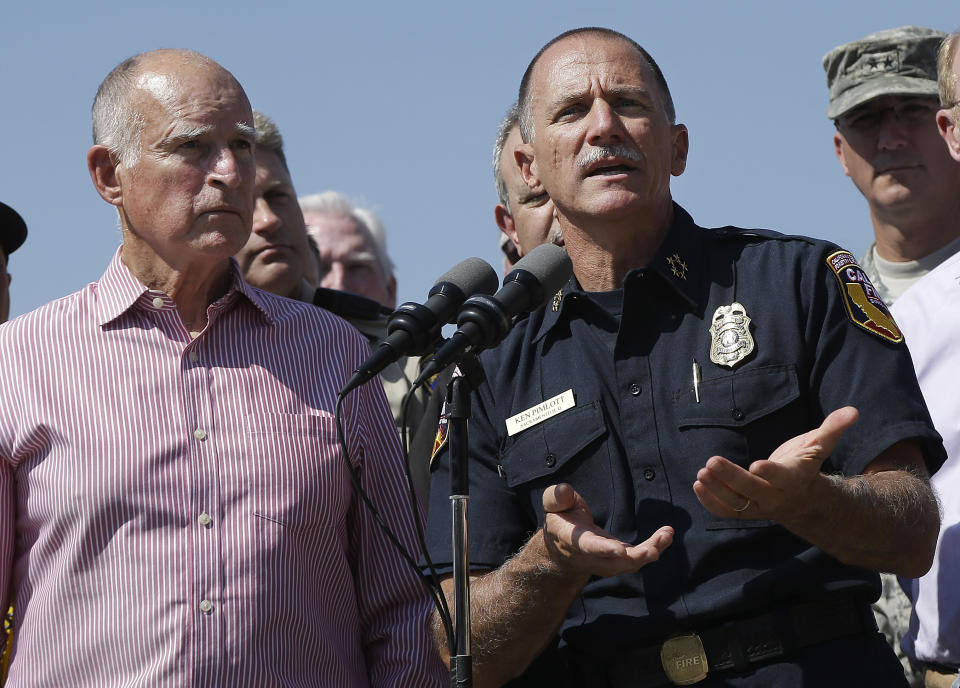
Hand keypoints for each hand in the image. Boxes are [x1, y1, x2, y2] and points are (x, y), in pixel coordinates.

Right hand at [540, 483, 672, 578]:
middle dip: (637, 556)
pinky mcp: (620, 560)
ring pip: (631, 563)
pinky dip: (655, 547)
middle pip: (617, 562)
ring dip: (651, 550)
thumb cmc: (559, 521)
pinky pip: (639, 557)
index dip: (604, 550)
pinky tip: (667, 535)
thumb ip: (555, 497)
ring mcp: (608, 562)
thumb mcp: (551, 505)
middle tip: (656, 546)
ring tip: (667, 535)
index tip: (619, 550)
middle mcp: (593, 558)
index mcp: (575, 542)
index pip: (589, 547)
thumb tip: (565, 490)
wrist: (561, 551)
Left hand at [693, 406, 858, 523]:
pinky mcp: (745, 511)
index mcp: (795, 478)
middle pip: (752, 491)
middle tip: (711, 462)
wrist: (803, 499)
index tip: (756, 465)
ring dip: (717, 490)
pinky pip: (727, 512)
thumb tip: (853, 411)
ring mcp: (759, 507)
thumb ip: (833, 428)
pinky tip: (697, 486)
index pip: (782, 477)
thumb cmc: (806, 465)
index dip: (770, 472)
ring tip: (701, 473)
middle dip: (731, 477)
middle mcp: (776, 496)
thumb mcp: (819, 446)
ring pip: (736, 504)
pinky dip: (710, 502)